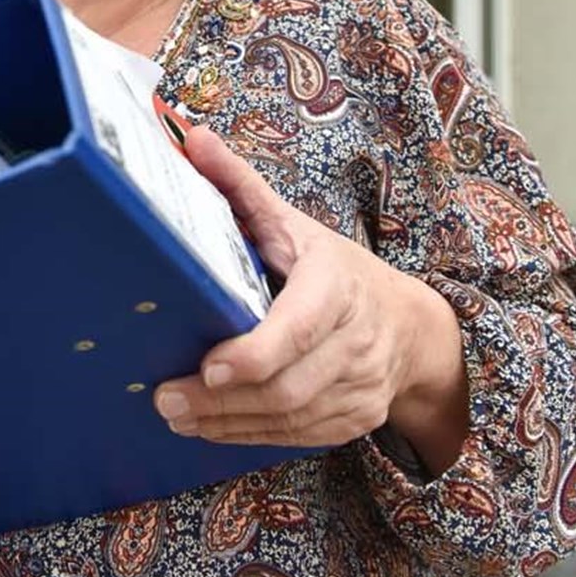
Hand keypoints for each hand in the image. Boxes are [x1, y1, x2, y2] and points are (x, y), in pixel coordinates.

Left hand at [153, 128, 468, 470]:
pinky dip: (250, 436)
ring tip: (176, 416)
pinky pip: (299, 437)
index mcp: (337, 286)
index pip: (301, 327)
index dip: (257, 353)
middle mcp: (357, 340)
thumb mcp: (292, 223)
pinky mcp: (355, 418)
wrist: (409, 323)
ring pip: (290, 418)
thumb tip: (192, 139)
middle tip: (166, 399)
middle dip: (223, 400)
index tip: (210, 367)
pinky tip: (210, 428)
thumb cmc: (333, 267)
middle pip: (288, 384)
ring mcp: (361, 386)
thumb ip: (240, 186)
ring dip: (228, 423)